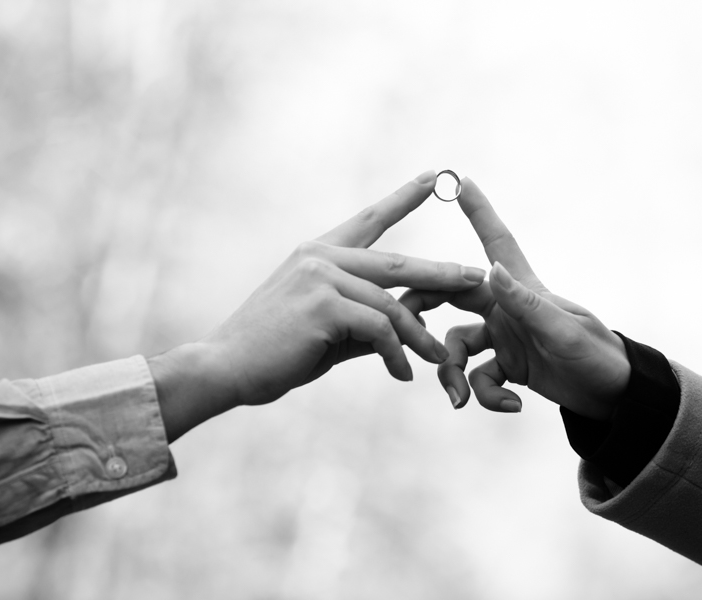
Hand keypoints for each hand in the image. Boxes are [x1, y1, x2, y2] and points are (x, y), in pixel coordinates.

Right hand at [149, 171, 486, 440]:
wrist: (225, 368)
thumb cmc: (274, 352)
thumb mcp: (327, 329)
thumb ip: (367, 320)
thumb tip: (409, 324)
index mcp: (319, 253)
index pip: (370, 219)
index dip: (405, 198)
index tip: (435, 176)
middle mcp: (321, 256)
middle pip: (398, 263)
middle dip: (442, 273)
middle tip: (477, 277)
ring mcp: (321, 276)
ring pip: (392, 304)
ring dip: (418, 338)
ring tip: (439, 360)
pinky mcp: (323, 304)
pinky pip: (379, 329)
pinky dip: (395, 355)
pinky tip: (401, 374)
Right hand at [400, 178, 629, 419]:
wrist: (614, 396)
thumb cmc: (596, 355)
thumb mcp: (562, 332)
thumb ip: (525, 304)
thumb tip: (490, 270)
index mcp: (520, 289)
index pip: (495, 242)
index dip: (479, 211)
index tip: (459, 180)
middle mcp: (504, 309)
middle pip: (448, 299)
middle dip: (421, 311)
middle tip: (404, 328)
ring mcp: (503, 338)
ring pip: (454, 349)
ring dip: (452, 376)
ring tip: (462, 401)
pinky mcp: (507, 367)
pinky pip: (478, 379)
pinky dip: (487, 396)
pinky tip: (513, 406)